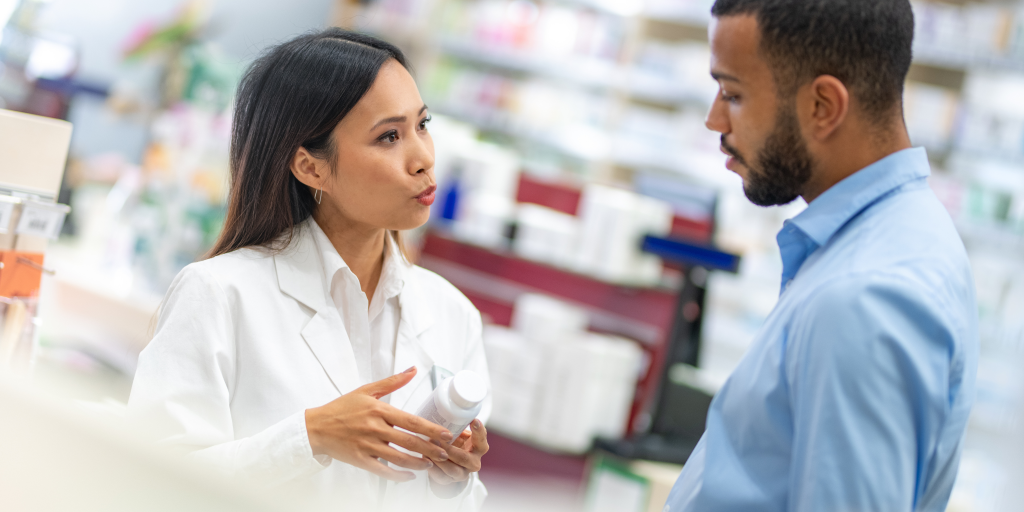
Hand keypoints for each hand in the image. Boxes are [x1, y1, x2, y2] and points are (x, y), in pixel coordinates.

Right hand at [305, 367, 453, 481]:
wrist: (316, 427)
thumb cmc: (342, 408)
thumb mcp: (366, 390)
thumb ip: (392, 382)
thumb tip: (412, 370)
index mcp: (379, 410)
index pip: (411, 421)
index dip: (431, 429)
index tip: (446, 434)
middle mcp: (375, 428)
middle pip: (409, 441)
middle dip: (431, 449)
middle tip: (446, 453)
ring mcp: (367, 445)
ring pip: (399, 458)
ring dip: (418, 463)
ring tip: (431, 464)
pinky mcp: (360, 460)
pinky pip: (383, 471)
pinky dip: (398, 476)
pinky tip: (409, 476)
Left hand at [426, 419, 488, 485]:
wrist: (451, 465)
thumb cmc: (456, 444)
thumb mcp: (460, 434)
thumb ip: (457, 426)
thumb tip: (446, 410)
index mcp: (479, 448)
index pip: (482, 440)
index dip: (479, 431)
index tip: (474, 420)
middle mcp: (473, 462)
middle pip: (465, 458)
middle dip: (451, 450)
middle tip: (440, 440)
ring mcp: (461, 474)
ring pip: (451, 469)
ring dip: (439, 459)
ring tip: (429, 447)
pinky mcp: (448, 481)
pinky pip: (440, 476)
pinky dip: (432, 467)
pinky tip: (425, 457)